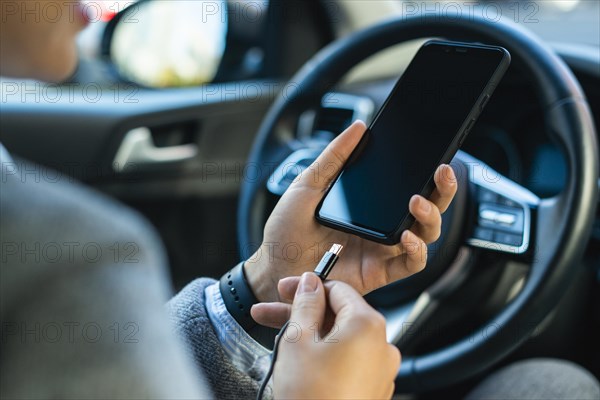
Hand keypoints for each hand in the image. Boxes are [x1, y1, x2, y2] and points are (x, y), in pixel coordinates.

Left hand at [245, 120, 456, 302]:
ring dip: (430, 217)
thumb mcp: (307, 185)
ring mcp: (383, 249)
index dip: (428, 174)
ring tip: (416, 202)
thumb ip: (334, 158)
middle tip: (442, 172)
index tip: (436, 156)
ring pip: (426, 235)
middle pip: (427, 209)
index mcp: (369, 204)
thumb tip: (358, 128)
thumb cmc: (287, 229)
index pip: (408, 186)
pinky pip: (411, 263)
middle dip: (442, 191)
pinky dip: (416, 250)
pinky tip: (406, 237)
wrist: (274, 266)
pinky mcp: (380, 272)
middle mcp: (382, 226)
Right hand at [271, 272, 399, 398]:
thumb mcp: (298, 340)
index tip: (285, 290)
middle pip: (338, 315)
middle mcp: (382, 346)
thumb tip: (311, 283)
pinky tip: (300, 360)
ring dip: (310, 334)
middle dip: (303, 313)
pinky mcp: (373, 390)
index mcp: (368, 325)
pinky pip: (349, 361)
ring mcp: (380, 371)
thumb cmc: (311, 397)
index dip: (307, 287)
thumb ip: (305, 304)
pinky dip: (326, 355)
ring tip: (279, 340)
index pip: (338, 290)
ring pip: (341, 339)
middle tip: (272, 312)